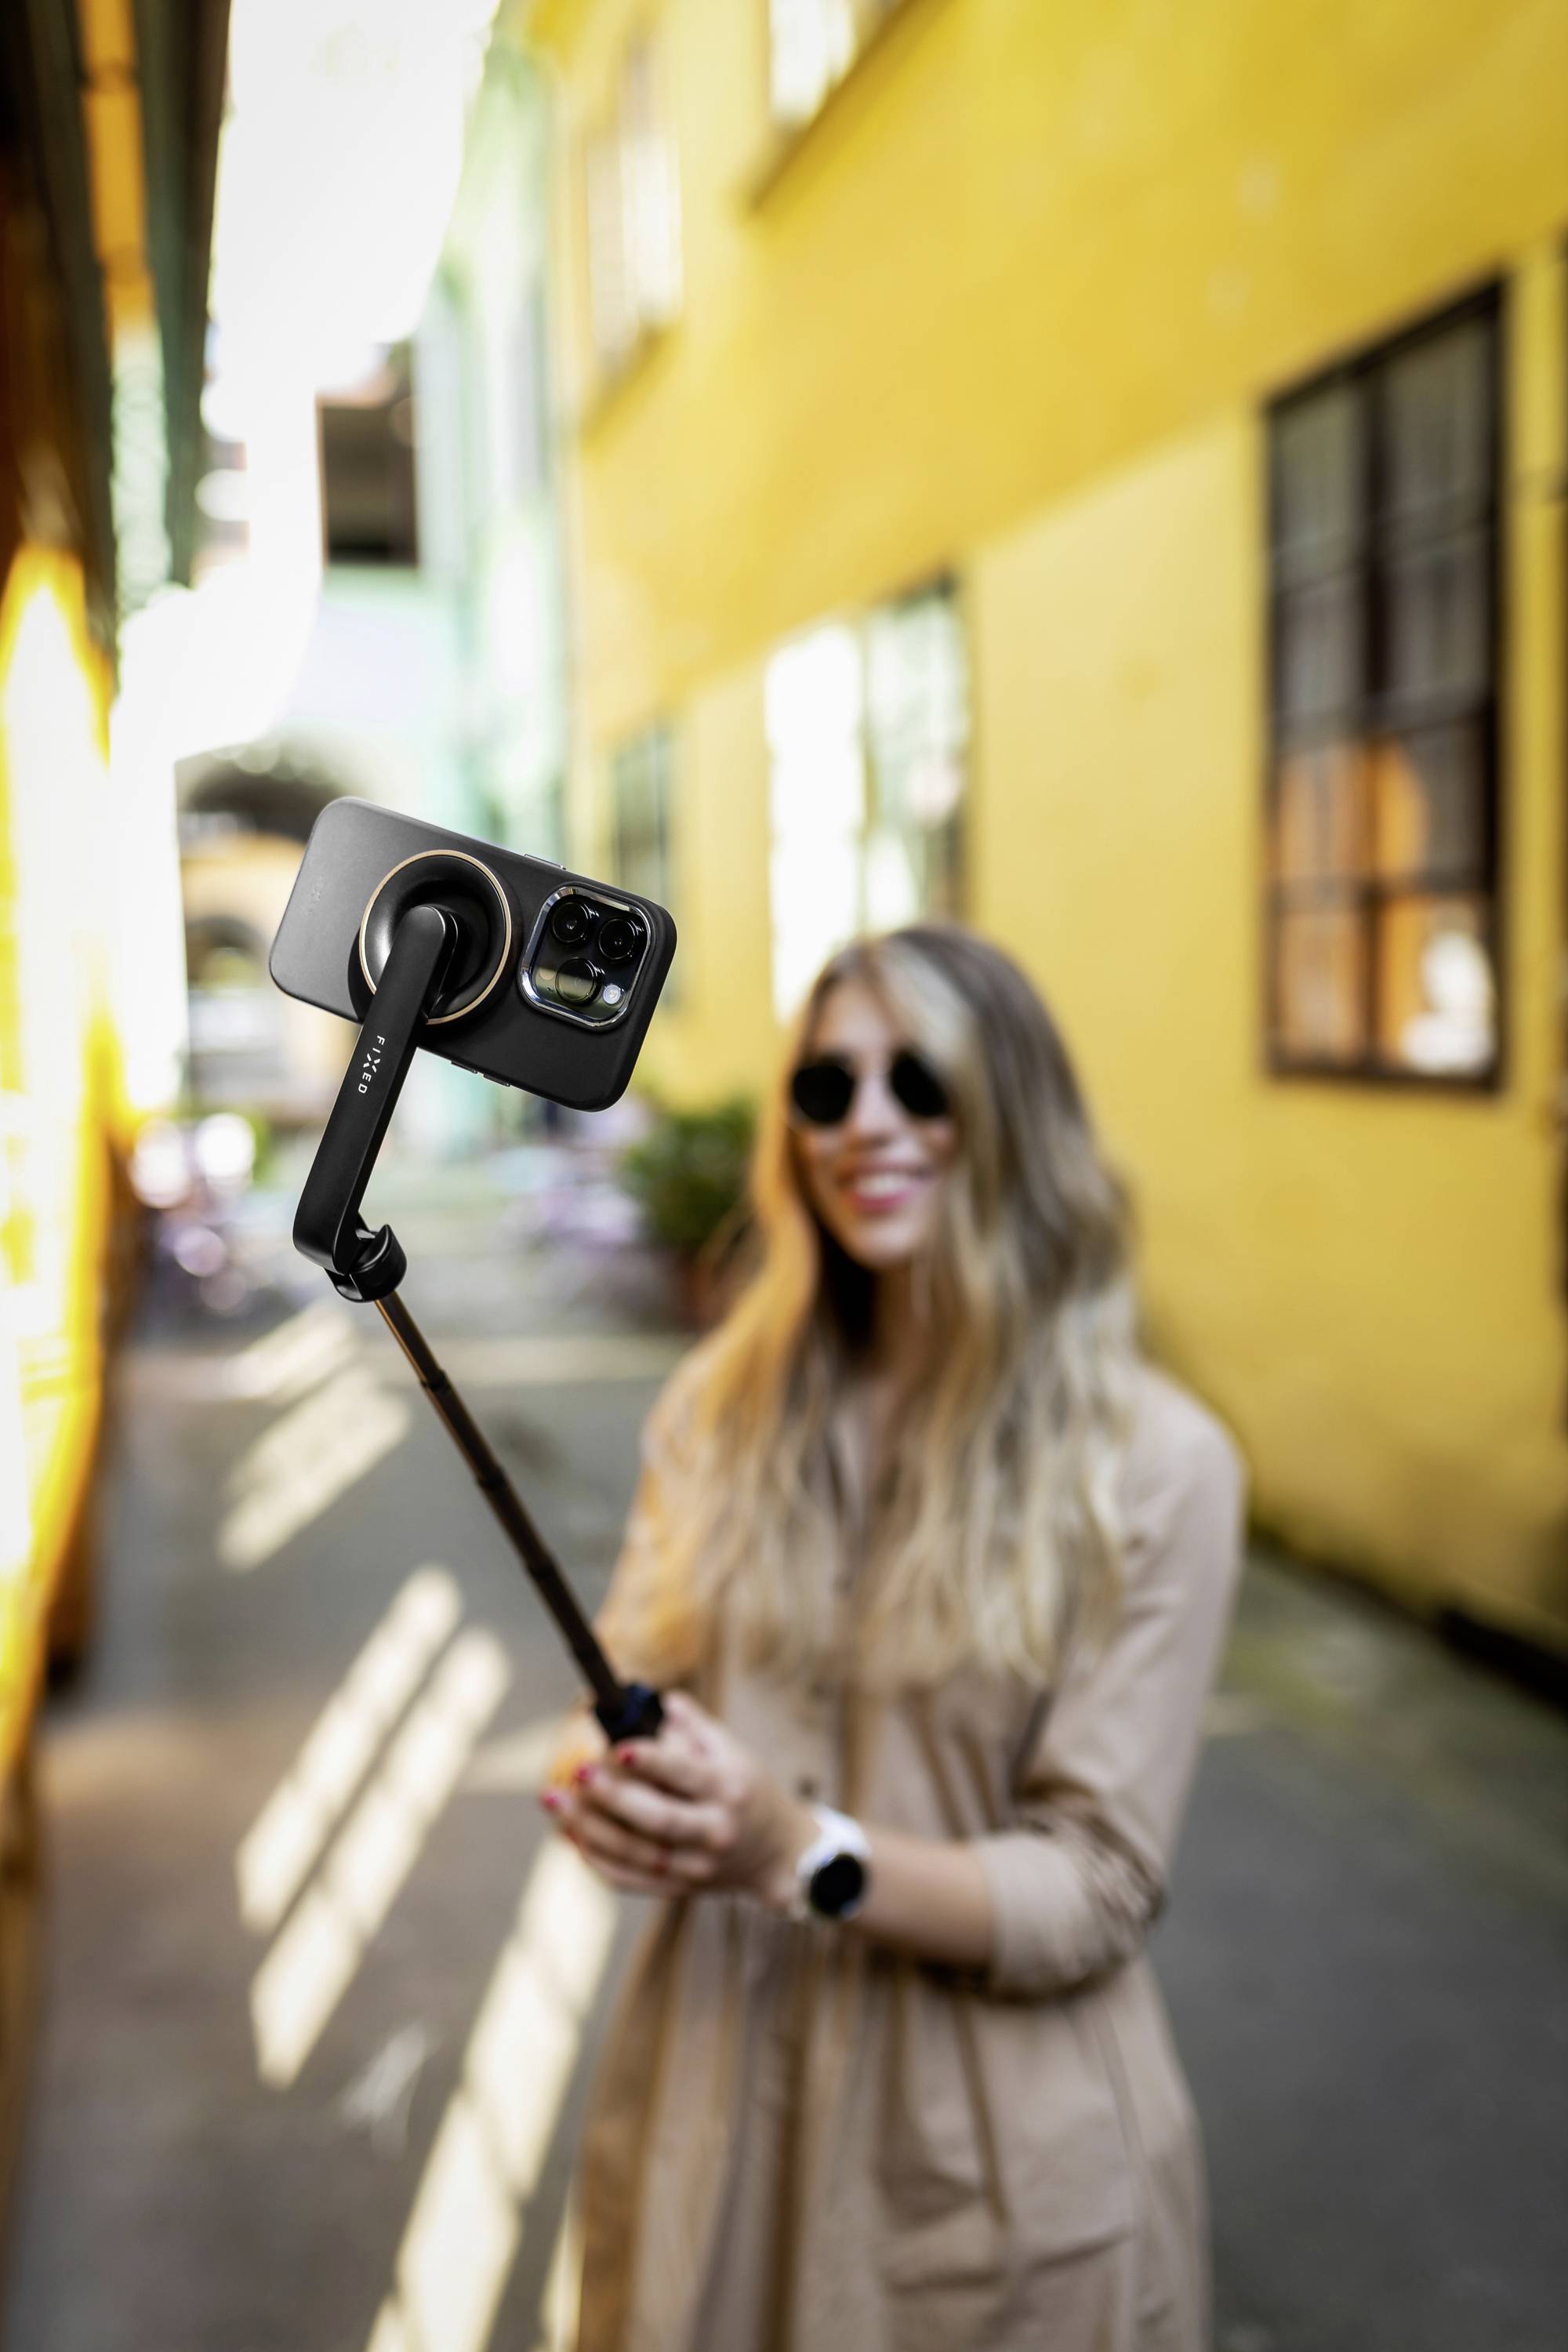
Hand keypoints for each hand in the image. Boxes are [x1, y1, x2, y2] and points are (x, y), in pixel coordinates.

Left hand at [542, 1690, 812, 1908]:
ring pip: (636, 1853)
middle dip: (614, 1797)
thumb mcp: (734, 1752)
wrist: (776, 1853)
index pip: (687, 1775)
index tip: (619, 1747)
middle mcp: (713, 1831)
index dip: (653, 1761)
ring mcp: (696, 1867)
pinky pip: (631, 1880)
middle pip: (658, 1820)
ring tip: (555, 1800)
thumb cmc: (748, 1790)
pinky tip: (571, 1835)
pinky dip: (598, 1861)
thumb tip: (659, 1700)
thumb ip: (696, 1726)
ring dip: (590, 1829)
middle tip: (579, 1772)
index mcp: (728, 1789)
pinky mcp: (679, 1889)